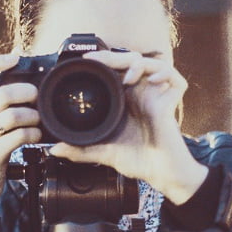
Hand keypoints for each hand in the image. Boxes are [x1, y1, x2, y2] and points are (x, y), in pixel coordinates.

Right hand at [0, 53, 41, 216]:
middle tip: (37, 98)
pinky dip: (31, 135)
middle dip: (25, 92)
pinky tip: (36, 138)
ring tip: (38, 122)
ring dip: (31, 116)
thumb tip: (33, 90)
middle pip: (1, 94)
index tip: (15, 58)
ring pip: (10, 116)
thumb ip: (4, 109)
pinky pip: (15, 139)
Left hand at [49, 50, 207, 204]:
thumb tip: (55, 150)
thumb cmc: (138, 161)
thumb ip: (80, 150)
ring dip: (139, 64)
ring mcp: (157, 97)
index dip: (104, 60)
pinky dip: (165, 74)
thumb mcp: (104, 152)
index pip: (115, 70)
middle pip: (131, 62)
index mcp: (126, 100)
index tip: (86, 60)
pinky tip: (153, 81)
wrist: (160, 174)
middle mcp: (141, 94)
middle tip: (99, 60)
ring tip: (128, 78)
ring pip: (153, 64)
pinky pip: (175, 80)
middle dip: (115, 56)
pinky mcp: (171, 103)